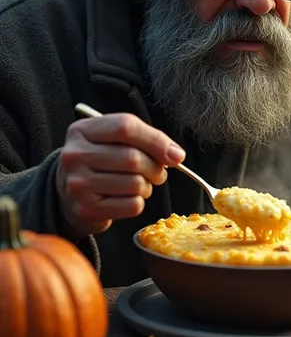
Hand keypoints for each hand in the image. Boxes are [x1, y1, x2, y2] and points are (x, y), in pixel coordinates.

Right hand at [56, 113, 185, 235]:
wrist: (68, 194)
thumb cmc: (99, 162)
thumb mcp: (112, 141)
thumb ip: (144, 139)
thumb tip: (176, 155)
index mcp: (82, 131)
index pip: (125, 127)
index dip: (155, 140)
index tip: (175, 154)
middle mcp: (74, 155)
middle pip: (132, 157)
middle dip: (155, 167)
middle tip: (158, 173)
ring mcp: (77, 184)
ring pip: (134, 184)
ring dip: (147, 187)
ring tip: (140, 185)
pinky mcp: (85, 209)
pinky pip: (131, 206)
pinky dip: (138, 203)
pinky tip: (128, 198)